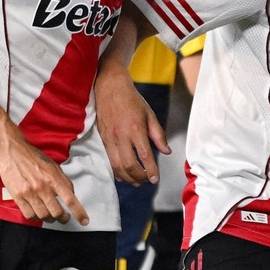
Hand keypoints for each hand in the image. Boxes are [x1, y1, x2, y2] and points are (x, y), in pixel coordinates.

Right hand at [0, 135, 88, 225]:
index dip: (79, 212)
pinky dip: (36, 218)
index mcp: (54, 179)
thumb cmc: (35, 159)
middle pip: (56, 212)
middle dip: (63, 218)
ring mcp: (29, 193)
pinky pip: (29, 215)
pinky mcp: (18, 197)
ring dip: (50, 219)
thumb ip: (64, 181)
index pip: (70, 200)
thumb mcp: (54, 167)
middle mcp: (43, 187)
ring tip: (52, 216)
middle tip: (65, 218)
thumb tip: (71, 195)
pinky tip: (39, 214)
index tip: (84, 221)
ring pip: (43, 216)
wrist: (13, 153)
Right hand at [94, 62, 168, 184]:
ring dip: (127, 177)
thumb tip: (166, 152)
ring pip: (117, 166)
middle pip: (129, 165)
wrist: (109, 88)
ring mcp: (109, 139)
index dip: (150, 170)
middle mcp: (121, 136)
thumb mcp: (150, 114)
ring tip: (137, 182)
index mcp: (136, 129)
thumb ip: (158, 135)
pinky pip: (109, 160)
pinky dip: (116, 171)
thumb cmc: (132, 100)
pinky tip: (123, 175)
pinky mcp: (102, 140)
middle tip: (147, 181)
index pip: (144, 156)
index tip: (155, 179)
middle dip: (139, 177)